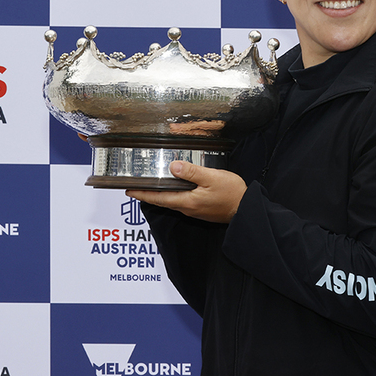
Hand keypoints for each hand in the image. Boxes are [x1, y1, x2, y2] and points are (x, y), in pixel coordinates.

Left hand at [126, 160, 247, 223]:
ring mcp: (195, 210)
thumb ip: (192, 172)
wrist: (246, 209)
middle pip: (163, 201)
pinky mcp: (201, 209)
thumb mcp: (212, 177)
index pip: (159, 198)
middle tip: (135, 188)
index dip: (143, 194)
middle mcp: (188, 208)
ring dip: (160, 195)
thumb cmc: (231, 194)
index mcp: (187, 201)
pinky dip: (173, 195)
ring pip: (172, 201)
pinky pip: (182, 201)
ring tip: (152, 187)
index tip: (129, 190)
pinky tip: (175, 189)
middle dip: (148, 195)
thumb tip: (173, 166)